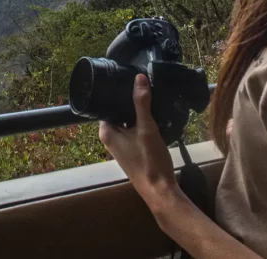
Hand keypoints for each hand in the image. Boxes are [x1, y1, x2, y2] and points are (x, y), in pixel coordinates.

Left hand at [99, 73, 180, 212]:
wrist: (160, 189)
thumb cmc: (149, 159)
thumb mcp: (146, 128)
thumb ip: (142, 102)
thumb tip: (139, 77)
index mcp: (106, 131)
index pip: (107, 103)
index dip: (118, 91)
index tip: (129, 77)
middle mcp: (110, 137)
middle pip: (118, 110)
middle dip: (130, 99)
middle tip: (144, 83)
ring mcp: (122, 143)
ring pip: (128, 119)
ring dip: (138, 110)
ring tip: (150, 93)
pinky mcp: (133, 148)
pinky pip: (135, 128)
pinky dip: (143, 121)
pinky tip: (155, 112)